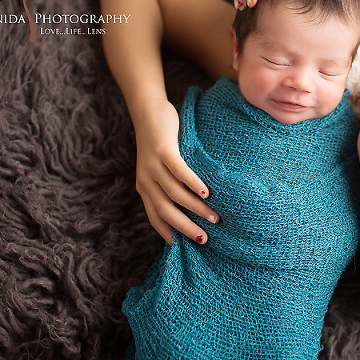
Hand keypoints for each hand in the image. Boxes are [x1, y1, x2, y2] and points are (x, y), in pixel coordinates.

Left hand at [133, 97, 218, 244]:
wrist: (148, 112)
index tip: (185, 247)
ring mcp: (153, 166)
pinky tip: (206, 192)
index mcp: (144, 188)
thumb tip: (190, 205)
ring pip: (175, 194)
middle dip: (186, 227)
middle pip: (166, 211)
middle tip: (205, 239)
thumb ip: (168, 186)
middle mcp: (146, 180)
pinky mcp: (162, 151)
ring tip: (214, 217)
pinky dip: (192, 183)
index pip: (155, 217)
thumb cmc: (160, 143)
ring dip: (196, 208)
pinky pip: (178, 171)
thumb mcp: (158, 168)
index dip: (169, 233)